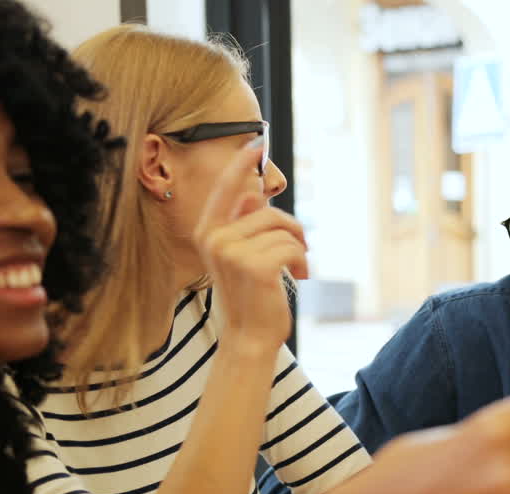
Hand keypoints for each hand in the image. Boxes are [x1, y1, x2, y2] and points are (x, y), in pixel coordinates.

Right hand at [191, 137, 306, 352]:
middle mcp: (214, 237)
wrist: (249, 336)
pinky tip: (298, 277)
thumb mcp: (242, 257)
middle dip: (292, 230)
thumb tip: (253, 194)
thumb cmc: (250, 297)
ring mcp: (231, 250)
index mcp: (208, 232)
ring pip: (282, 229)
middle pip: (267, 211)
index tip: (256, 142)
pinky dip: (301, 261)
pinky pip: (291, 246)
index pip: (225, 189)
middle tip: (300, 251)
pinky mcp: (253, 264)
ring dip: (299, 249)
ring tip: (296, 269)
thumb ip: (244, 226)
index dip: (240, 164)